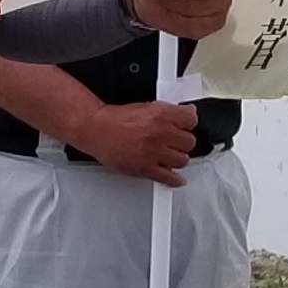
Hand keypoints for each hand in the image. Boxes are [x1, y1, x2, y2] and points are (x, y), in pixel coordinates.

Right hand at [69, 100, 200, 187]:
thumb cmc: (114, 120)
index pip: (191, 120)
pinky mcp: (146, 168)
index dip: (187, 125)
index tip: (184, 128)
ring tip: (170, 157)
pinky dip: (174, 180)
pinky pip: (169, 178)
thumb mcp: (145, 106)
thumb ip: (167, 110)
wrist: (96, 129)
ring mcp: (154, 152)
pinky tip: (176, 178)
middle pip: (189, 142)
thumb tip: (185, 113)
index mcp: (160, 114)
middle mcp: (159, 133)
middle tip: (174, 143)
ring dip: (177, 159)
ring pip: (182, 160)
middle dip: (182, 142)